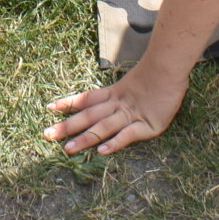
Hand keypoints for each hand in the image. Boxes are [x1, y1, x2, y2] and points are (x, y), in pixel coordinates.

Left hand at [44, 62, 187, 156]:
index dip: (68, 103)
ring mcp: (131, 115)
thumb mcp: (134, 82)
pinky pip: (127, 135)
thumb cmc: (156, 74)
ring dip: (85, 138)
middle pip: (88, 116)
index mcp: (114, 93)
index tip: (50, 107)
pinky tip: (101, 151)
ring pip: (103, 127)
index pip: (86, 99)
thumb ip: (122, 91)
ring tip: (68, 149)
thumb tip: (111, 96)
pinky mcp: (146, 125)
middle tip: (47, 135)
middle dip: (68, 126)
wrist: (170, 68)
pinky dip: (114, 143)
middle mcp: (118, 105)